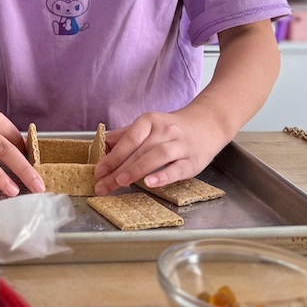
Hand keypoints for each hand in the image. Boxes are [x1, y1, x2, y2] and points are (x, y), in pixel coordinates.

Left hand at [93, 105, 228, 194]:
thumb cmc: (171, 128)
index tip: (98, 170)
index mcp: (150, 121)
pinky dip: (163, 176)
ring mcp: (180, 146)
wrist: (207, 124)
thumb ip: (126, 135)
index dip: (112, 155)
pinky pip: (177, 169)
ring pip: (157, 157)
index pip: (129, 139)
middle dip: (117, 169)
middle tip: (102, 185)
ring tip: (120, 182)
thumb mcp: (148, 125)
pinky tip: (150, 183)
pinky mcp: (193, 161)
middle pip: (139, 151)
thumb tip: (102, 144)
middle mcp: (165, 131)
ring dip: (137, 169)